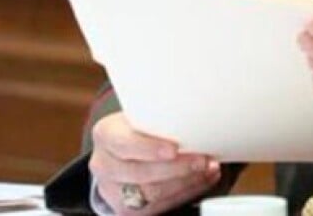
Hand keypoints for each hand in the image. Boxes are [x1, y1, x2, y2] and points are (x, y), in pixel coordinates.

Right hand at [89, 112, 220, 213]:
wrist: (122, 151)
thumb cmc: (140, 127)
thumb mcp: (142, 113)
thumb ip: (160, 113)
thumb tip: (195, 107)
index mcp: (106, 134)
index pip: (124, 143)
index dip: (150, 148)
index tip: (174, 148)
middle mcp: (104, 165)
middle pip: (140, 172)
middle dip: (177, 168)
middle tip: (203, 159)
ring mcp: (113, 190)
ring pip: (152, 193)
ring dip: (187, 181)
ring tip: (208, 167)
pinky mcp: (127, 209)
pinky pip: (159, 206)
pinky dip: (186, 193)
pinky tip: (202, 179)